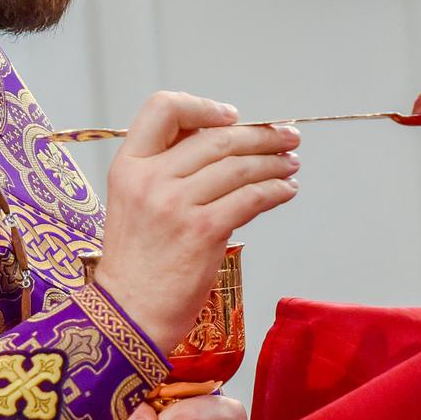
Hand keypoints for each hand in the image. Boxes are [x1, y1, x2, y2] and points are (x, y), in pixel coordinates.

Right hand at [95, 92, 299, 347]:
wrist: (129, 313)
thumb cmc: (138, 261)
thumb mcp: (133, 201)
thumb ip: (166, 169)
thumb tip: (222, 142)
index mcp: (129, 165)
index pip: (162, 108)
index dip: (202, 106)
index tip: (231, 117)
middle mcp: (150, 179)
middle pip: (215, 137)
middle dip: (260, 134)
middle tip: (287, 136)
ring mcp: (176, 205)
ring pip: (238, 166)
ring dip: (274, 161)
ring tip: (291, 162)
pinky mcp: (204, 231)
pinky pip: (251, 198)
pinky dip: (275, 190)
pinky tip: (286, 190)